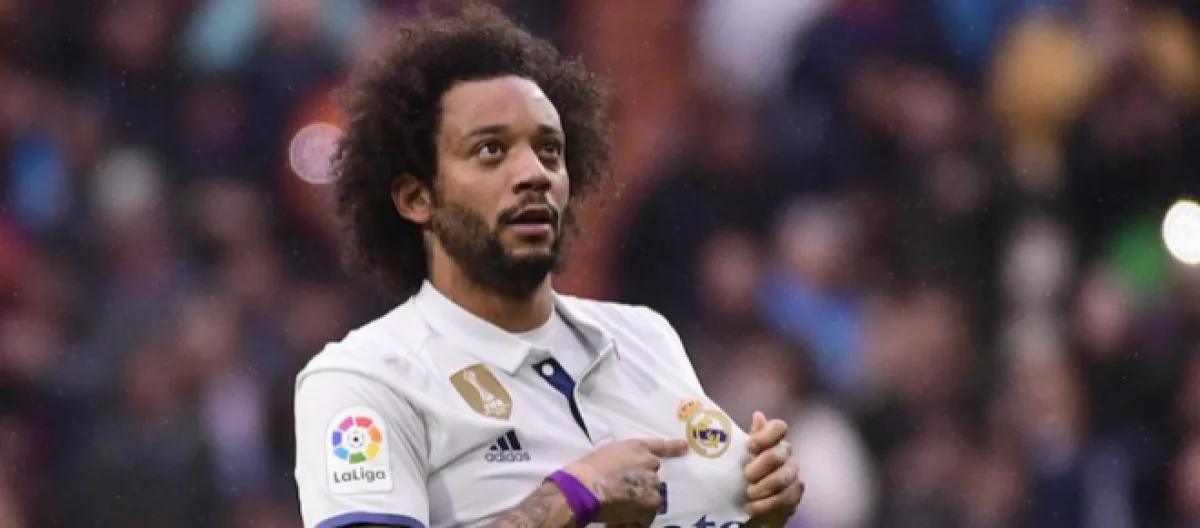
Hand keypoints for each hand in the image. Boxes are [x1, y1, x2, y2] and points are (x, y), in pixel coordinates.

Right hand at [563, 438, 688, 525]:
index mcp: (636, 448)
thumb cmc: (587, 471)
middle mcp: (649, 462)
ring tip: (617, 510)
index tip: (685, 447)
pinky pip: (646, 516)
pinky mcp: (653, 501)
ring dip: (637, 505)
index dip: (673, 447)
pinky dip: (635, 521)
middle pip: (652, 478)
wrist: (587, 486)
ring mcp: (653, 482)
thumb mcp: (607, 456)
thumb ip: (623, 462)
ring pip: (650, 497)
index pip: (659, 446)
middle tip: (621, 496)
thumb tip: (624, 477)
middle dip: (640, 488)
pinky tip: (620, 521)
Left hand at [743, 412, 804, 526]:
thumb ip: (750, 438)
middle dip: (759, 466)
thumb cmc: (743, 474)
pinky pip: (785, 497)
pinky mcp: (796, 492)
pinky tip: (752, 507)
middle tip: (746, 476)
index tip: (749, 446)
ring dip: (763, 486)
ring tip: (748, 493)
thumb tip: (758, 414)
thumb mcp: (739, 456)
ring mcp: (794, 472)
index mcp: (772, 440)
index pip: (779, 427)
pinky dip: (766, 503)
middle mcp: (786, 453)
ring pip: (783, 477)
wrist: (750, 503)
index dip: (766, 435)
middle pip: (777, 454)